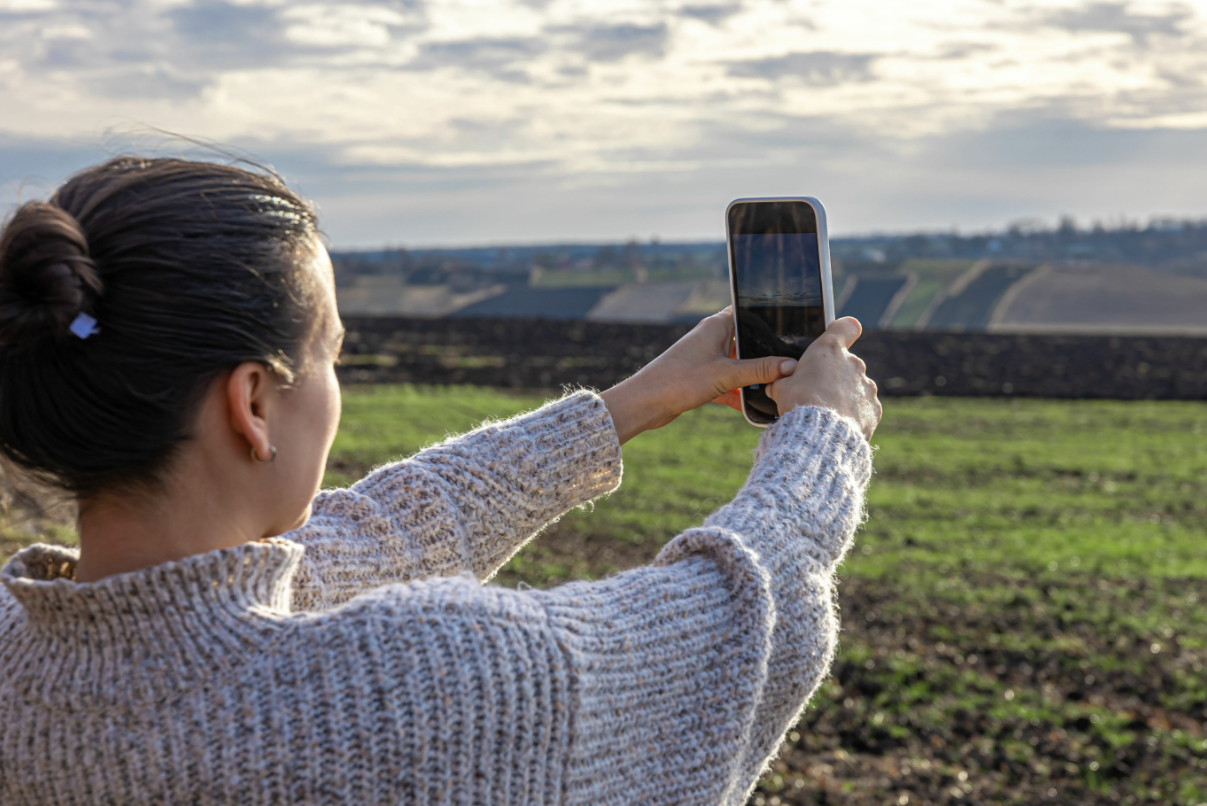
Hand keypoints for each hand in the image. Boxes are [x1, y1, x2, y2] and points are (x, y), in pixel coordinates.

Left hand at [600, 307, 797, 443]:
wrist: (645, 403)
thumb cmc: (680, 380)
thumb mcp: (727, 374)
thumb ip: (760, 370)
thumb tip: (791, 366)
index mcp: (717, 326)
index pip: (748, 311)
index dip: (769, 317)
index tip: (791, 328)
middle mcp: (711, 338)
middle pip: (746, 341)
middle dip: (765, 353)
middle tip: (791, 363)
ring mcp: (706, 359)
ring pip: (737, 364)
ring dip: (752, 377)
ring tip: (777, 387)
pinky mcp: (701, 378)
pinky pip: (727, 383)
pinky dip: (738, 394)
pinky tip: (754, 408)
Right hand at [766, 317, 880, 439]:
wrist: (820, 434)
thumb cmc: (799, 404)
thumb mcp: (781, 388)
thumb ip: (784, 381)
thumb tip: (777, 385)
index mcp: (829, 350)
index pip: (846, 327)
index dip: (843, 331)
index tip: (838, 340)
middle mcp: (853, 363)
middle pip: (847, 363)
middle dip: (835, 376)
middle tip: (817, 393)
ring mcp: (867, 386)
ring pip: (856, 387)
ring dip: (845, 396)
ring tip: (827, 413)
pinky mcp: (873, 408)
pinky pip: (864, 408)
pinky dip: (854, 414)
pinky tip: (839, 424)